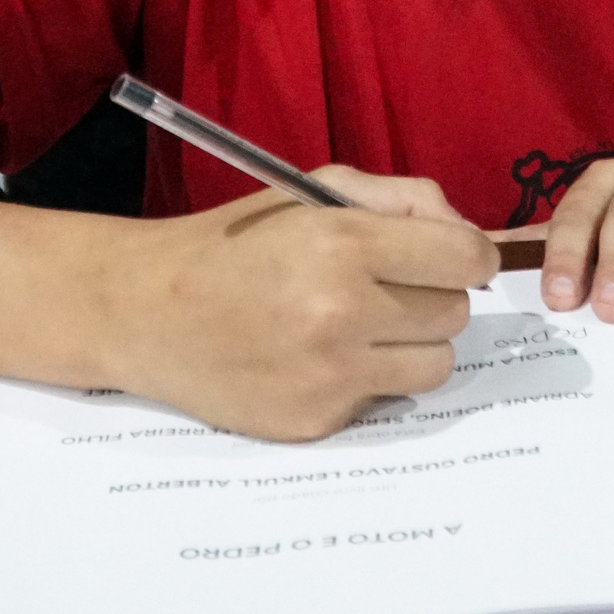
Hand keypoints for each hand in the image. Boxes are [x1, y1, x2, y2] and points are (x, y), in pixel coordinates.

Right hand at [25, 178, 499, 441]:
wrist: (146, 310)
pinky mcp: (316, 421)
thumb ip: (401, 200)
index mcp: (345, 243)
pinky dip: (364, 381)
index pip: (467, 259)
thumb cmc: (234, 244)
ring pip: (435, 366)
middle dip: (430, 298)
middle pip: (455, 315)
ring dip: (411, 346)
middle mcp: (342, 312)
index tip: (448, 259)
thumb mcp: (313, 192)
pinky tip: (315, 359)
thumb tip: (465, 232)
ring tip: (360, 328)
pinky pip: (383, 400)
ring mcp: (330, 374)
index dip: (465, 256)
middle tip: (383, 290)